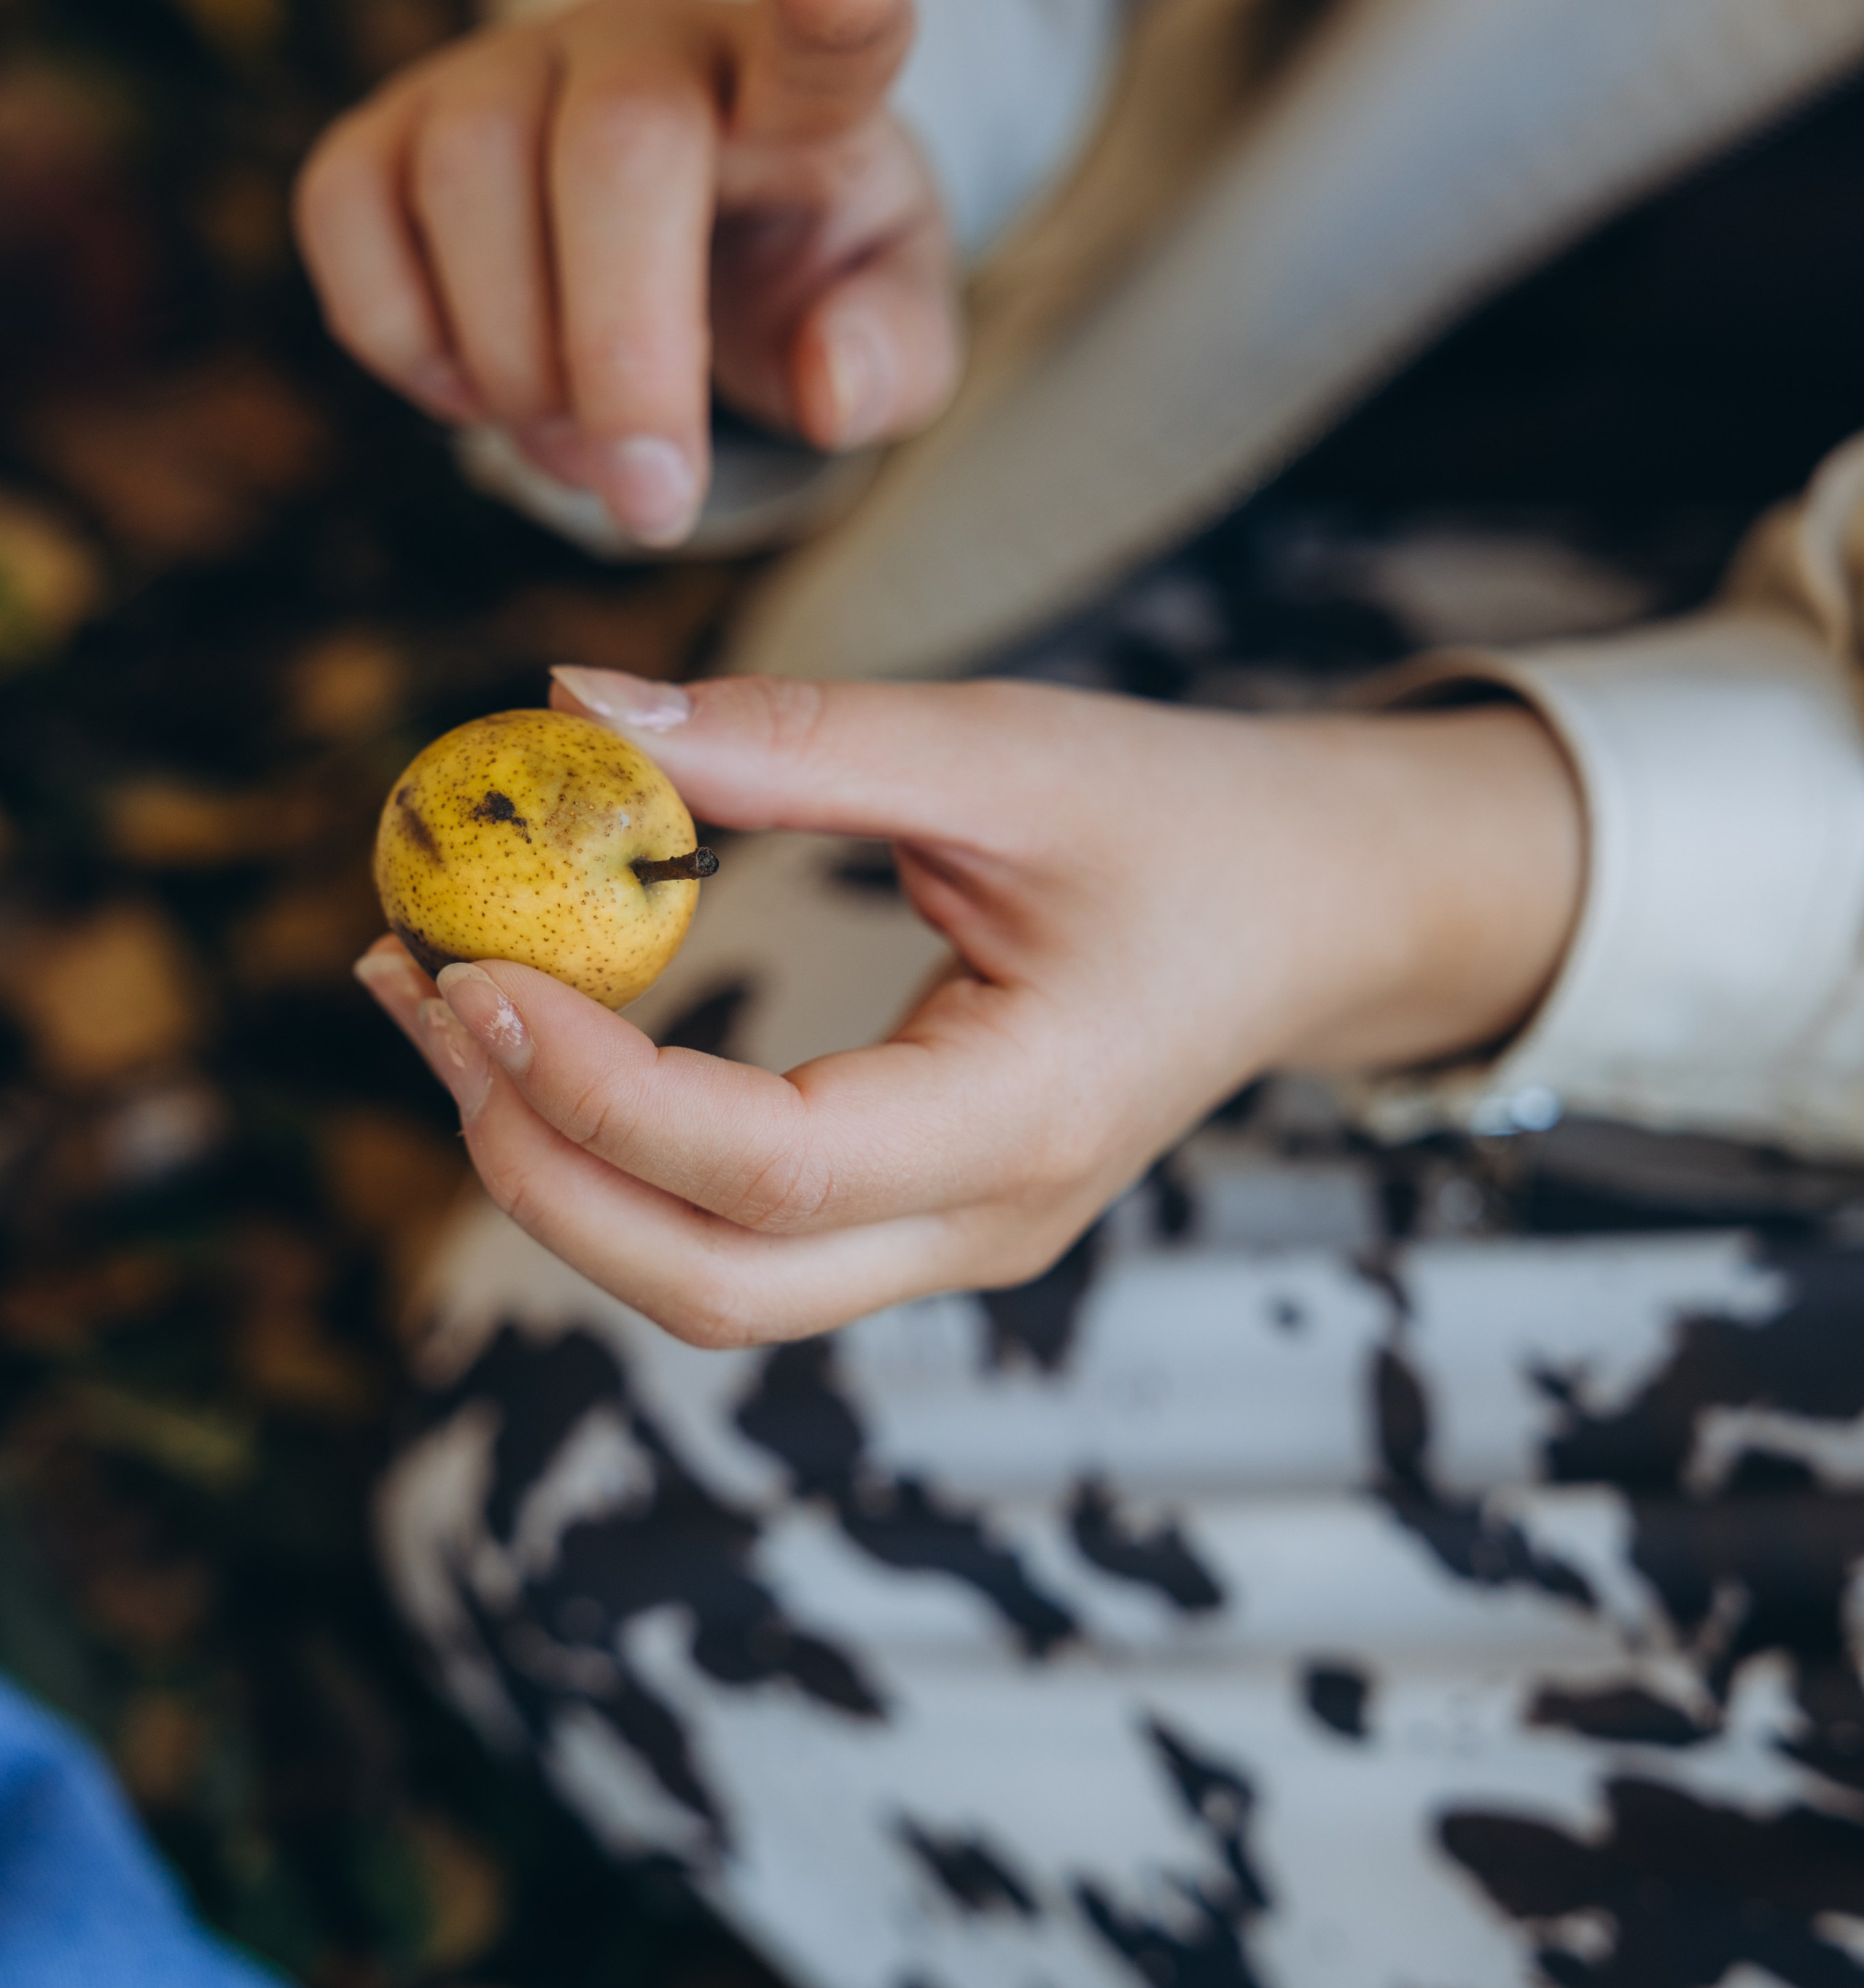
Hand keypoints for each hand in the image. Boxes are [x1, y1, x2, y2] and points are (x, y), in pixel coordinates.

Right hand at [292, 0, 959, 545]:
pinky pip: (347, 213)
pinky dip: (405, 340)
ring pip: (465, 181)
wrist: (688, 230)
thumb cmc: (797, 269)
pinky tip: (478, 392)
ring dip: (517, 369)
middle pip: (613, 147)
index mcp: (794, 89)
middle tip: (651, 504)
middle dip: (620, 353)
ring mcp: (501, 63)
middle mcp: (642, 40)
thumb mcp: (884, 330)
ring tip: (582, 461)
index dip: (835, 11)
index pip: (822, 35)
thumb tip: (830, 391)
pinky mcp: (392, 119)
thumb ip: (889, 362)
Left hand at [354, 671, 1583, 1347]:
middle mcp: (986, 1223)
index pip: (766, 1168)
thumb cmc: (1187, 821)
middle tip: (418, 980)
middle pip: (706, 1282)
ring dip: (550, 1164)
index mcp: (1028, 1120)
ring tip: (441, 994)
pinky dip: (613, 1154)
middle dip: (529, 1154)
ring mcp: (952, 1243)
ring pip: (705, 1281)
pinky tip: (542, 1031)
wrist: (1321, 913)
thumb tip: (567, 704)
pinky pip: (732, 1235)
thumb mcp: (1003, 750)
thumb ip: (789, 740)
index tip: (467, 957)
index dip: (591, 1083)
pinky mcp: (918, 1219)